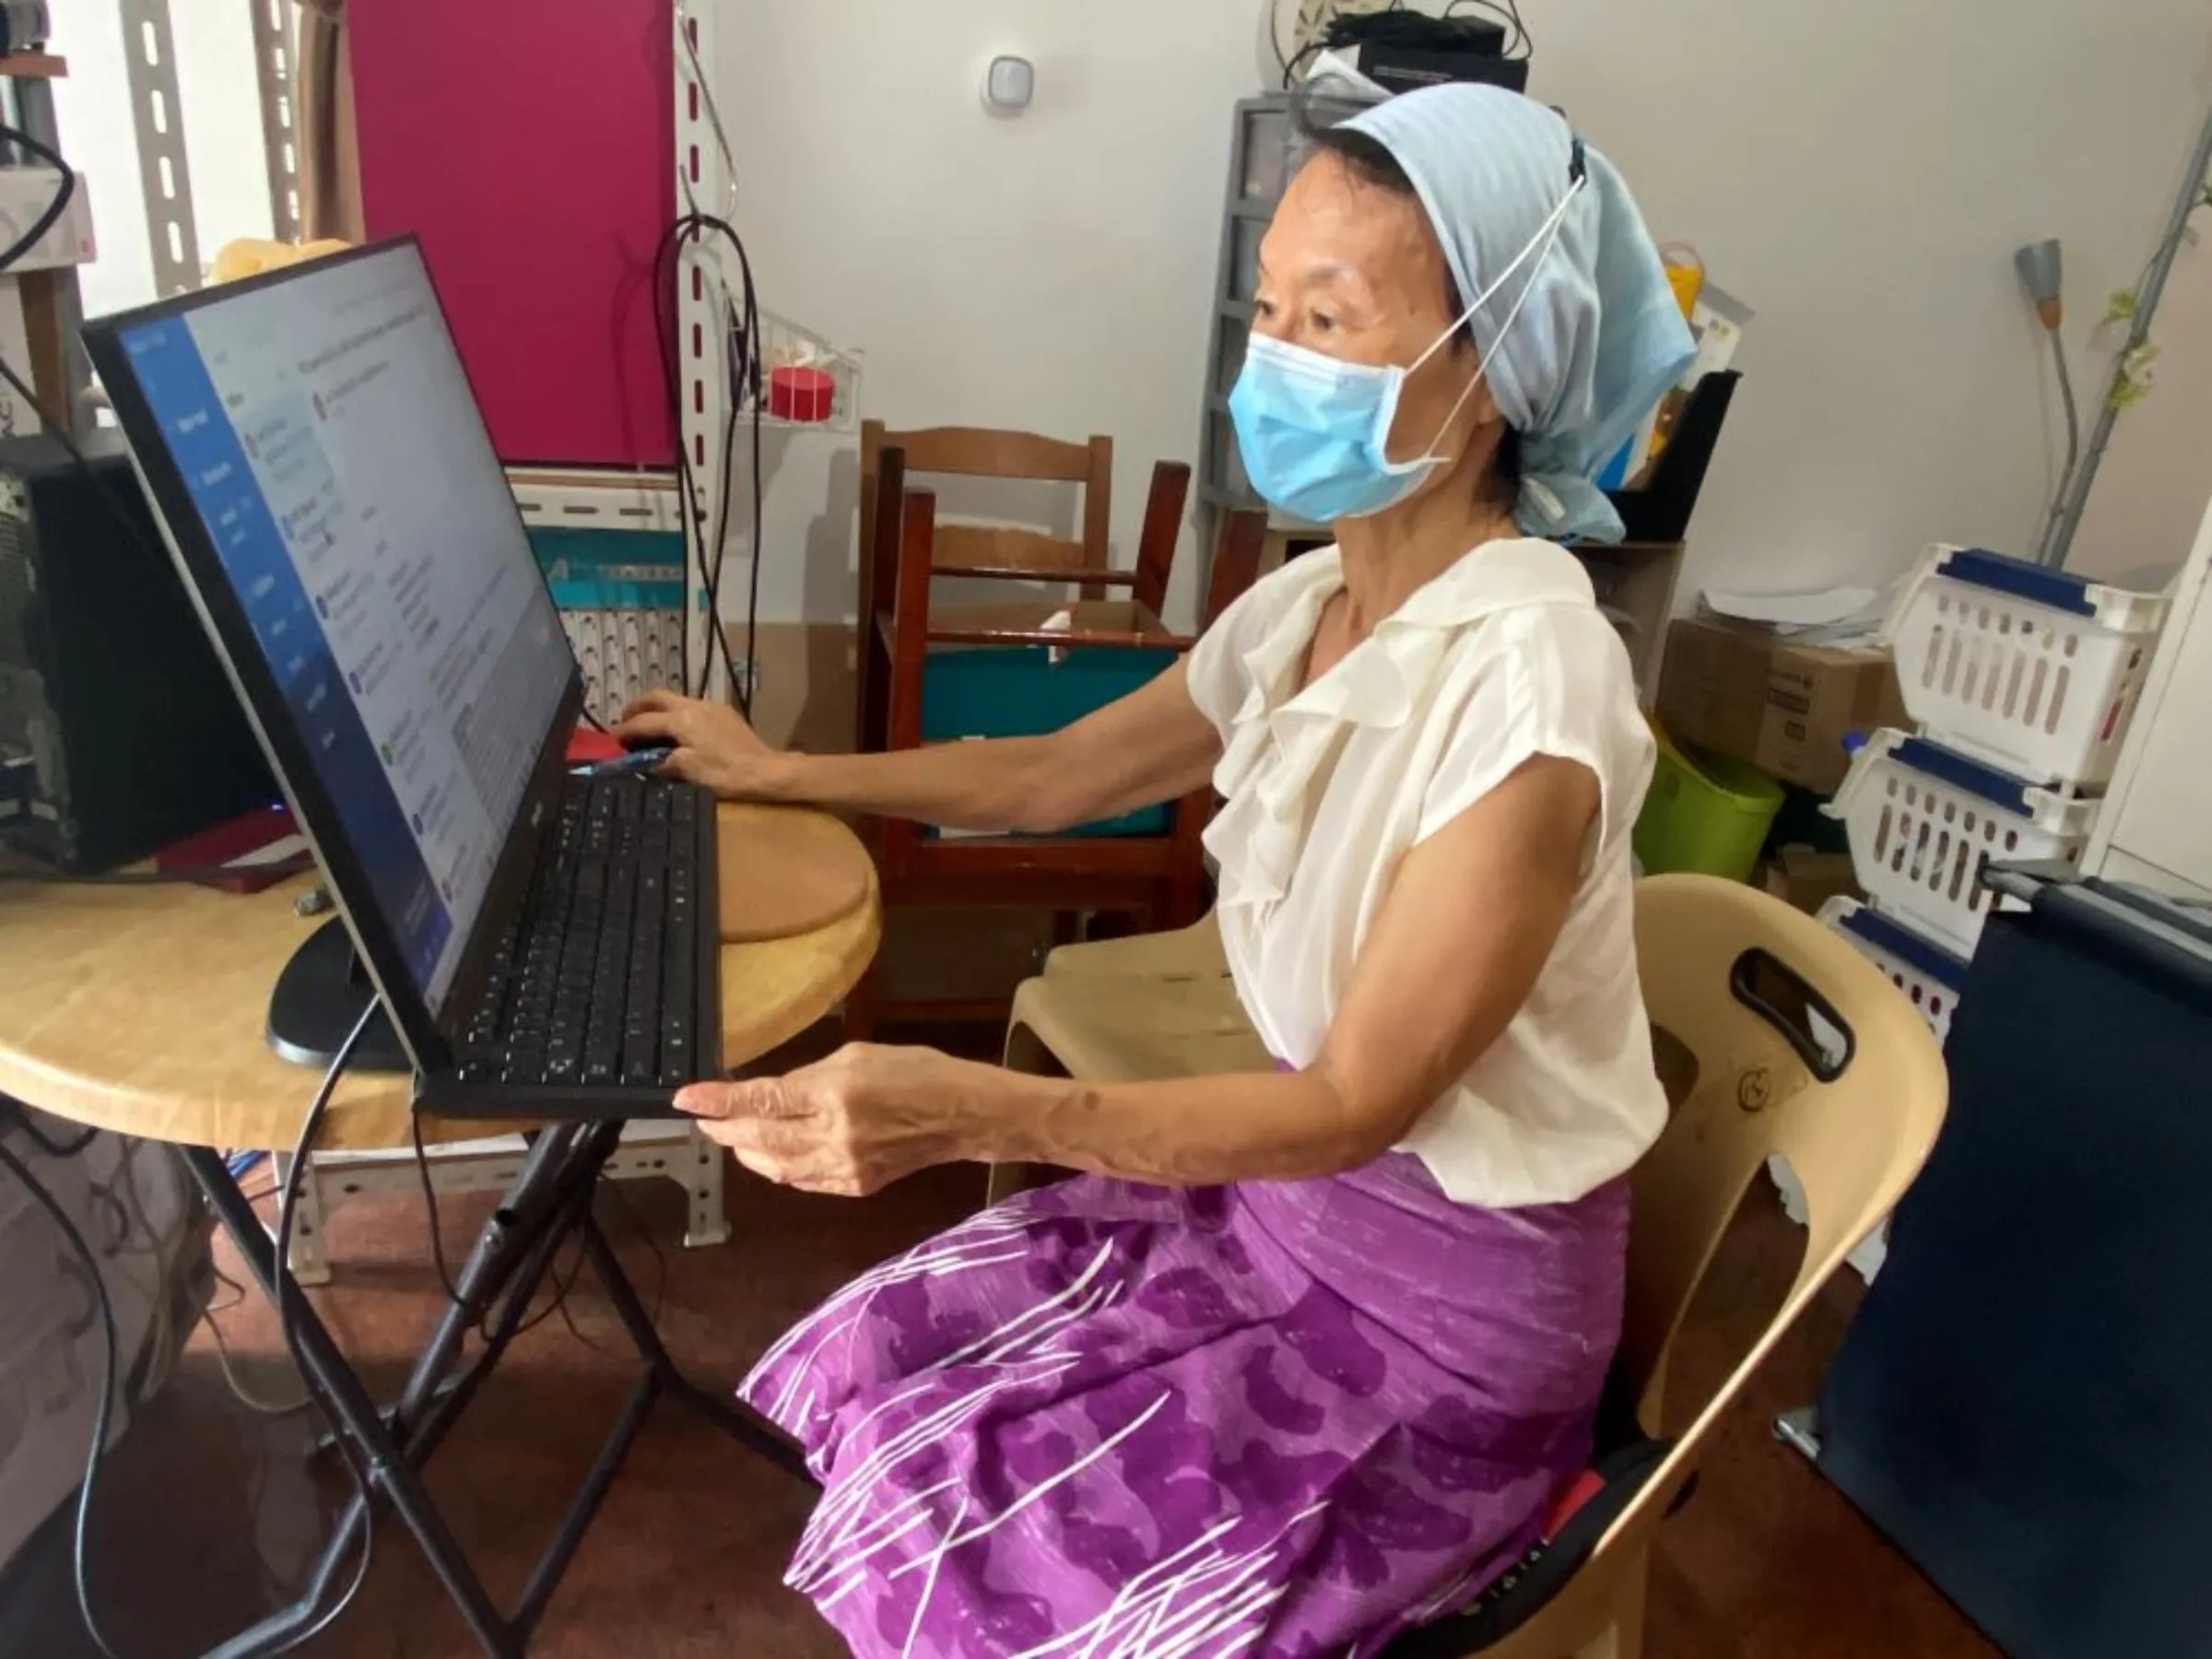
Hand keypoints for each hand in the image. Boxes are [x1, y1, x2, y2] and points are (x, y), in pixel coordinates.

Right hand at [617, 689, 782, 798]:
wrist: (765, 770)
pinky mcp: (723, 713)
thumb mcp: (688, 771)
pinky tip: (675, 729)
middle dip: (637, 707)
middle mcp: (694, 705)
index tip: (611, 738)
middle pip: (657, 697)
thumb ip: (662, 762)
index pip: (644, 721)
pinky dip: (674, 713)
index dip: (624, 730)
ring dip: (656, 708)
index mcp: (682, 719)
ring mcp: (711, 706)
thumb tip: (643, 761)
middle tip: (624, 721)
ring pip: (674, 699)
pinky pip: (690, 706)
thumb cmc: (726, 774)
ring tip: (646, 725)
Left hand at [675, 1044, 985, 1195]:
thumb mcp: (857, 1055)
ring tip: (732, 1138)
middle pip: (760, 1139)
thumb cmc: (914, 1071)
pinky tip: (770, 1157)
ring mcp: (844, 1166)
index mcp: (835, 1091)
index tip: (684, 1099)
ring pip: (775, 1167)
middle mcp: (835, 1133)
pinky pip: (802, 1181)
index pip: (762, 1100)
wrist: (962, 1114)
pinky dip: (778, 1168)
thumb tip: (770, 1096)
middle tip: (705, 1120)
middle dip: (725, 1129)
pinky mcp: (855, 1186)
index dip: (718, 1101)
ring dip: (747, 1153)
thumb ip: (809, 1078)